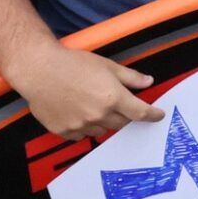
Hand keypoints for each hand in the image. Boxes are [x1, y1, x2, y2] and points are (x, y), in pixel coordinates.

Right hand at [4, 44, 163, 140]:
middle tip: (119, 105)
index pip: (140, 113)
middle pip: (122, 123)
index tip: (158, 115)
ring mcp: (81, 126)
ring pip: (102, 130)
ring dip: (104, 121)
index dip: (152, 115)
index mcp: (112, 98)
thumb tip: (148, 82)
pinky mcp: (64, 131)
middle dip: (125, 116)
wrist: (39, 70)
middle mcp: (99, 115)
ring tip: (93, 104)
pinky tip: (78, 113)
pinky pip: (82, 135)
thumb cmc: (72, 64)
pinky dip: (85, 127)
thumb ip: (130, 77)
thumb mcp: (107, 65)